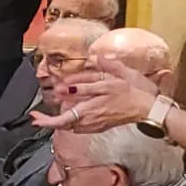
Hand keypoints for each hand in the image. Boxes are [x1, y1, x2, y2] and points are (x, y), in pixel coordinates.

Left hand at [32, 56, 157, 132]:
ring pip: (70, 126)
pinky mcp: (99, 127)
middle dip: (48, 120)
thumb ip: (106, 68)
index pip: (65, 118)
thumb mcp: (122, 76)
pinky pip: (79, 127)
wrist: (150, 109)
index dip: (49, 121)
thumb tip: (95, 58)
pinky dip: (70, 120)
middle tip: (35, 116)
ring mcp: (95, 125)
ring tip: (49, 112)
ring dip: (59, 119)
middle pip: (64, 124)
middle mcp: (92, 119)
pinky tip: (68, 113)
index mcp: (94, 107)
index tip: (35, 120)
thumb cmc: (136, 93)